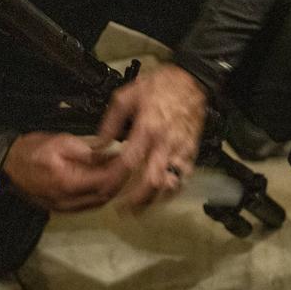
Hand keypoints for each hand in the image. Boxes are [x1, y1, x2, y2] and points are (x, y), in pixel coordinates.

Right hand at [2, 132, 130, 211]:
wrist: (7, 164)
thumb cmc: (32, 150)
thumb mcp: (62, 142)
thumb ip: (89, 151)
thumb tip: (111, 155)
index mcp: (69, 183)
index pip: (105, 181)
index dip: (121, 171)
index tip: (129, 158)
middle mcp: (68, 201)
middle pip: (104, 196)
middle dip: (118, 182)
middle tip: (126, 165)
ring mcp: (63, 207)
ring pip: (96, 203)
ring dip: (109, 190)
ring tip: (116, 172)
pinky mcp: (59, 208)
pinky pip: (86, 206)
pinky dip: (97, 195)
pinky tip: (100, 182)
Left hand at [96, 63, 208, 210]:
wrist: (192, 79)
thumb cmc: (159, 85)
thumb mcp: (126, 97)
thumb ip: (109, 123)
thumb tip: (98, 146)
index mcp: (147, 128)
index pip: (129, 162)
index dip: (116, 178)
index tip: (105, 188)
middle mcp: (165, 142)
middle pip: (152, 180)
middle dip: (137, 200)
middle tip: (124, 210)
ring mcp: (181, 149)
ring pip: (170, 183)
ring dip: (155, 199)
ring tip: (140, 208)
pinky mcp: (192, 150)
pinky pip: (184, 177)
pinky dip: (173, 190)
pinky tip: (161, 195)